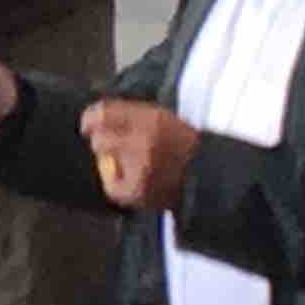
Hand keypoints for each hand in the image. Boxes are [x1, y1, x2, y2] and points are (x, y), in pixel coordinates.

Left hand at [81, 97, 199, 212]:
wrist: (216, 178)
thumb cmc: (187, 148)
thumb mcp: (165, 120)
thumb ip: (133, 116)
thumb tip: (96, 119)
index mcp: (153, 119)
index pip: (104, 113)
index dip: (91, 118)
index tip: (88, 125)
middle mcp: (145, 141)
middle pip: (99, 139)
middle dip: (105, 143)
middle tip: (117, 149)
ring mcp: (141, 167)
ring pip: (104, 160)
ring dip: (112, 161)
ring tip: (135, 165)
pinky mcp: (140, 190)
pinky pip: (112, 186)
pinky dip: (119, 185)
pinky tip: (137, 181)